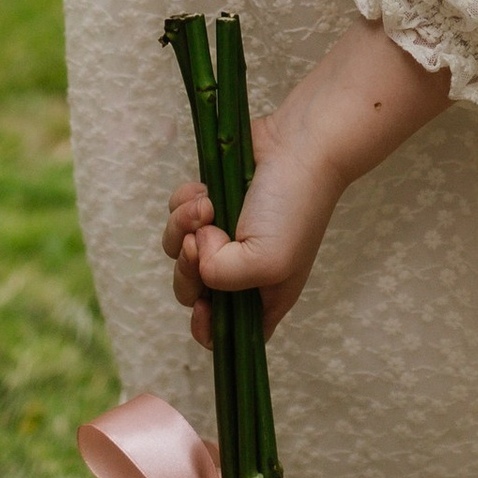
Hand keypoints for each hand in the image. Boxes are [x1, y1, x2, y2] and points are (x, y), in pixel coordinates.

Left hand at [161, 134, 343, 343]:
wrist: (298, 144)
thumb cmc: (293, 207)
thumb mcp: (266, 261)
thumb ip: (220, 277)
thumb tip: (196, 252)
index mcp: (262, 295)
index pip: (226, 334)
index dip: (207, 328)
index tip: (203, 304)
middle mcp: (240, 269)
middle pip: (192, 290)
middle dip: (187, 268)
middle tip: (199, 241)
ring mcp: (224, 235)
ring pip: (179, 250)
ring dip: (182, 227)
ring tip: (205, 206)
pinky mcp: (211, 203)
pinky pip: (178, 214)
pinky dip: (183, 203)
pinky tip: (204, 191)